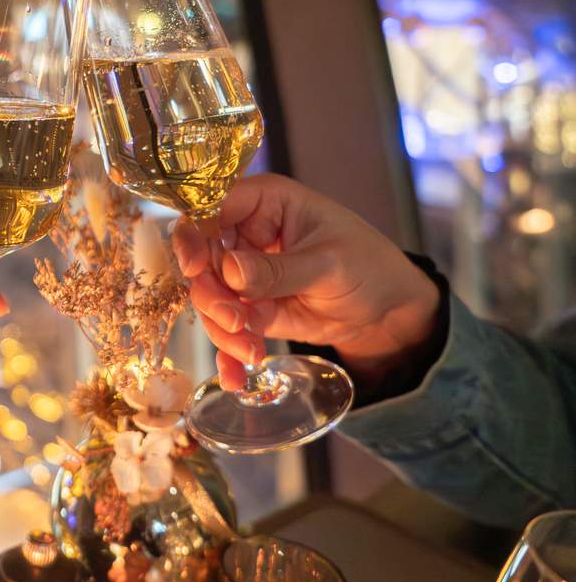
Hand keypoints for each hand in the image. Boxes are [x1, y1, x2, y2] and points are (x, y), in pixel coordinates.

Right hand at [171, 174, 439, 390]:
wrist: (387, 309)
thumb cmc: (368, 265)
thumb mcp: (328, 264)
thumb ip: (277, 269)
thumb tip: (228, 270)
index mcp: (263, 203)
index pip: (210, 208)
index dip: (195, 235)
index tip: (196, 268)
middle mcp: (244, 234)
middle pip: (202, 258)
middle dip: (211, 294)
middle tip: (234, 320)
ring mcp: (242, 273)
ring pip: (209, 297)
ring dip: (222, 328)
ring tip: (251, 351)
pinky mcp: (248, 307)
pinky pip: (225, 327)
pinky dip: (227, 353)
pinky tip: (234, 378)